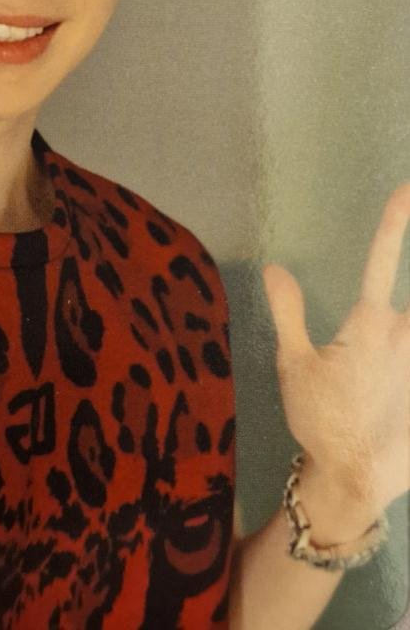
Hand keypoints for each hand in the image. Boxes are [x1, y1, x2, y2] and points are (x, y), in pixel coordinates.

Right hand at [263, 183, 409, 514]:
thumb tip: (274, 266)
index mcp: (368, 323)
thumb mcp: (294, 365)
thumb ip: (288, 311)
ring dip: (409, 325)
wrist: (354, 479)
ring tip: (383, 363)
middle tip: (390, 291)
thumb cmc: (320, 419)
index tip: (406, 190)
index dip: (394, 222)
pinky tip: (404, 380)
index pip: (379, 259)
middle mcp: (404, 335)